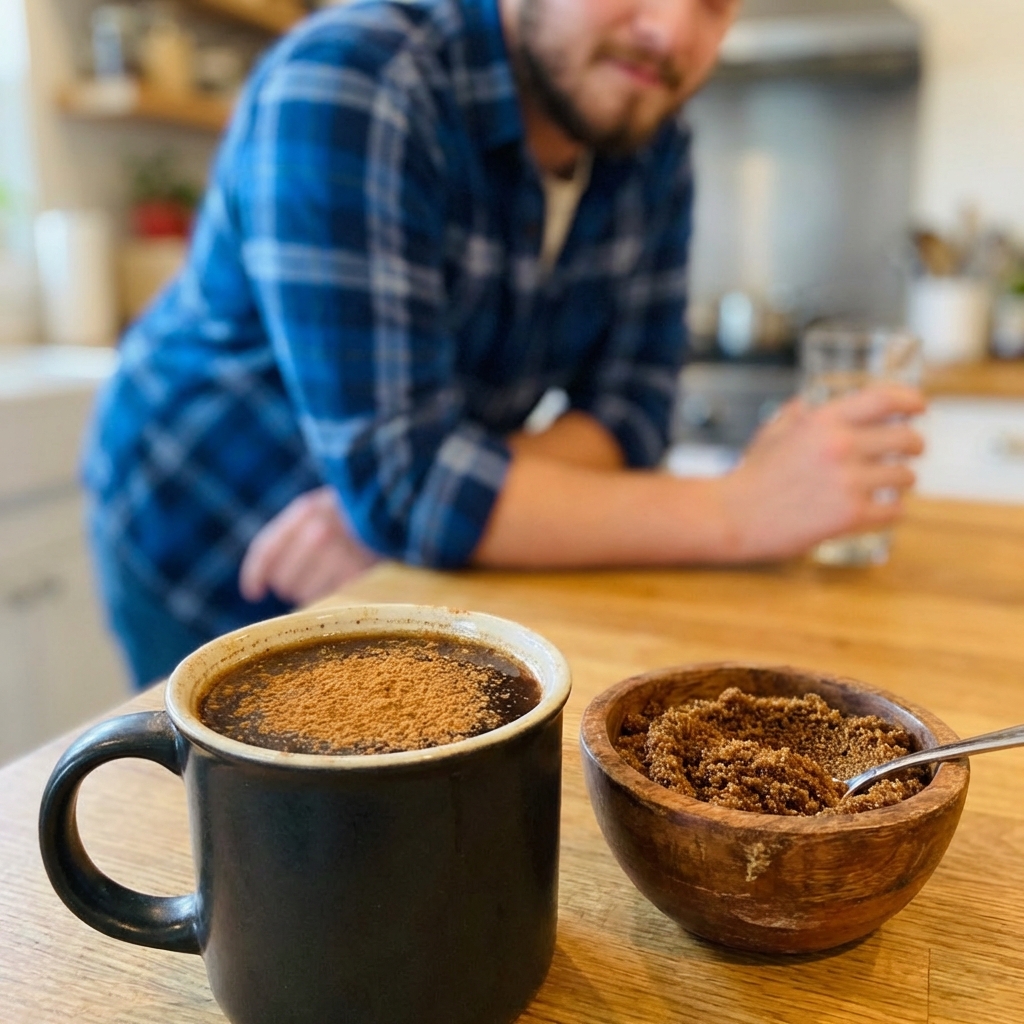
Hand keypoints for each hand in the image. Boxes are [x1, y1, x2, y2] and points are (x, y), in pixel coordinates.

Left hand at [239, 487, 378, 605]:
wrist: (401, 509)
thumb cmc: (356, 513)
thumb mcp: (322, 508)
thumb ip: (293, 533)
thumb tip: (257, 582)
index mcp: (306, 512)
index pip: (267, 550)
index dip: (255, 574)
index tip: (253, 593)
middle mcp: (319, 532)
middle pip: (284, 580)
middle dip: (292, 583)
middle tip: (310, 576)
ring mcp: (339, 554)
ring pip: (306, 592)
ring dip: (314, 590)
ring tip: (332, 575)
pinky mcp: (358, 574)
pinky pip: (330, 597)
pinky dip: (332, 594)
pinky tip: (342, 583)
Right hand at [720, 384, 925, 560]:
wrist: (734, 516)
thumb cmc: (751, 476)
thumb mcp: (771, 433)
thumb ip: (795, 415)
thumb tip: (808, 402)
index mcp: (822, 421)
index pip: (884, 399)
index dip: (910, 400)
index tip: (920, 407)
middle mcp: (840, 446)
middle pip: (906, 438)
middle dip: (914, 445)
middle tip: (911, 452)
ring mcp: (848, 482)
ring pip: (905, 476)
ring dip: (902, 481)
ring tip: (890, 484)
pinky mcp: (851, 515)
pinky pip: (895, 511)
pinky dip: (892, 511)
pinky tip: (882, 510)